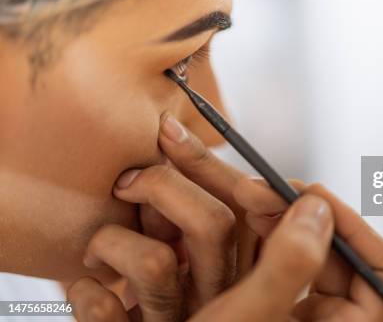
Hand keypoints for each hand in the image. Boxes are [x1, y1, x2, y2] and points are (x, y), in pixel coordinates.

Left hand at [67, 112, 261, 320]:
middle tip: (126, 183)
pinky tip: (87, 288)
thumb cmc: (159, 279)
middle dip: (161, 186)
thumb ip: (196, 193)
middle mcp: (223, 291)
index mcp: (242, 259)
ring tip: (98, 250)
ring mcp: (187, 317)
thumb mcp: (186, 234)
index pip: (248, 202)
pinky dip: (87, 293)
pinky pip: (109, 312)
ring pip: (155, 264)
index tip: (165, 129)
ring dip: (112, 241)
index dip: (210, 163)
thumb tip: (169, 127)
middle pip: (215, 224)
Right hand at [232, 179, 382, 320]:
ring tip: (249, 199)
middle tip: (262, 192)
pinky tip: (246, 219)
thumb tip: (318, 210)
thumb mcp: (244, 319)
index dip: (358, 227)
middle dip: (307, 212)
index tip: (313, 199)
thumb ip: (289, 265)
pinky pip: (291, 257)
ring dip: (287, 216)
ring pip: (318, 249)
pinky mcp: (282, 306)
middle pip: (347, 251)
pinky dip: (273, 232)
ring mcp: (309, 315)